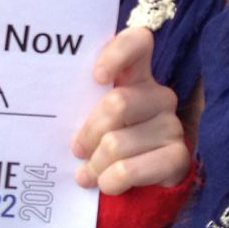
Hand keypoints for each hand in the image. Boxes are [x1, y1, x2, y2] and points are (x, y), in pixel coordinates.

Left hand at [71, 26, 187, 193]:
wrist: (139, 182)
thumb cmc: (106, 139)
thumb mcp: (94, 117)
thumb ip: (83, 103)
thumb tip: (50, 108)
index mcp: (136, 75)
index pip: (137, 43)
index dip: (117, 54)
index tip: (95, 77)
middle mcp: (159, 95)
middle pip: (116, 103)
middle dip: (88, 133)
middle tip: (76, 150)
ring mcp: (172, 125)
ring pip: (117, 143)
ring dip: (95, 164)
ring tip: (87, 174)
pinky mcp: (178, 157)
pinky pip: (131, 169)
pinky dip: (112, 180)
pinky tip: (106, 184)